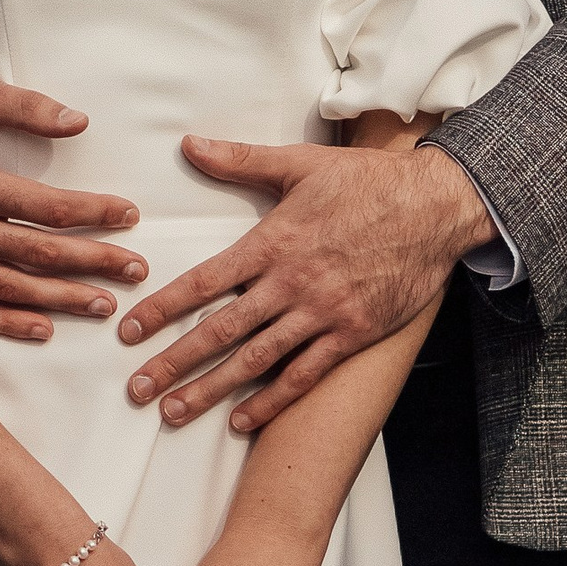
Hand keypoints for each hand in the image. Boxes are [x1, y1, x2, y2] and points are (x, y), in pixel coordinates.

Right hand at [0, 73, 144, 343]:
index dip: (94, 212)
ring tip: (104, 304)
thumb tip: (78, 122)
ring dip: (61, 299)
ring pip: (9, 287)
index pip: (48, 206)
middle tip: (136, 269)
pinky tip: (43, 329)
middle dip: (94, 262)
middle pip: (38, 253)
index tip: (130, 215)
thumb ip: (23, 106)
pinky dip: (7, 323)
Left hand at [119, 139, 480, 432]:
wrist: (436, 207)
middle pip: (222, 331)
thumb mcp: (301, 163)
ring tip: (175, 412)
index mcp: (273, 242)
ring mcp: (323, 313)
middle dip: (175, 362)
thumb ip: (242, 159)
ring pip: (257, 360)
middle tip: (138, 389)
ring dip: (213, 389)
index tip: (130, 332)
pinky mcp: (353, 335)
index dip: (163, 308)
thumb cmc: (367, 182)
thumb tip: (190, 145)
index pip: (205, 282)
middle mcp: (292, 284)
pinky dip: (272, 401)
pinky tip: (242, 420)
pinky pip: (305, 375)